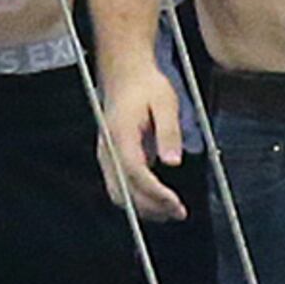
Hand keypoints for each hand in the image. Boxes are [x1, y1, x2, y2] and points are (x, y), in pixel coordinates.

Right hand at [97, 51, 189, 221]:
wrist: (125, 71)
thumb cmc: (145, 84)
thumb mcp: (166, 101)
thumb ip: (169, 131)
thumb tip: (173, 161)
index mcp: (120, 134)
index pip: (136, 173)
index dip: (156, 194)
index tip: (176, 204)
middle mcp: (108, 147)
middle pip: (124, 191)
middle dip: (151, 208)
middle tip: (178, 213)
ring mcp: (106, 153)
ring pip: (119, 193)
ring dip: (143, 207)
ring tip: (170, 211)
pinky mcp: (110, 156)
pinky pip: (120, 186)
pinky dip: (137, 198)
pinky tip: (158, 199)